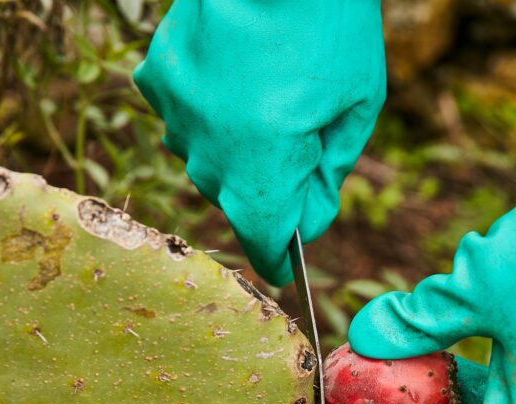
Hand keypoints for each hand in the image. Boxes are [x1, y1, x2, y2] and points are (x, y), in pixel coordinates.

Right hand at [134, 0, 384, 285]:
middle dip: (269, 186)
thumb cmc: (330, 20)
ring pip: (206, 159)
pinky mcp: (156, 78)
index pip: (264, 240)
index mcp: (263, 166)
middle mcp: (209, 151)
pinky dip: (207, 111)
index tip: (285, 267)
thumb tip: (309, 220)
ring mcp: (176, 115)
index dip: (277, 258)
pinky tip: (232, 77)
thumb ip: (331, 172)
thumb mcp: (358, 102)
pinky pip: (182, 117)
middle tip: (304, 141)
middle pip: (237, 199)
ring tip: (268, 96)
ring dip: (236, 148)